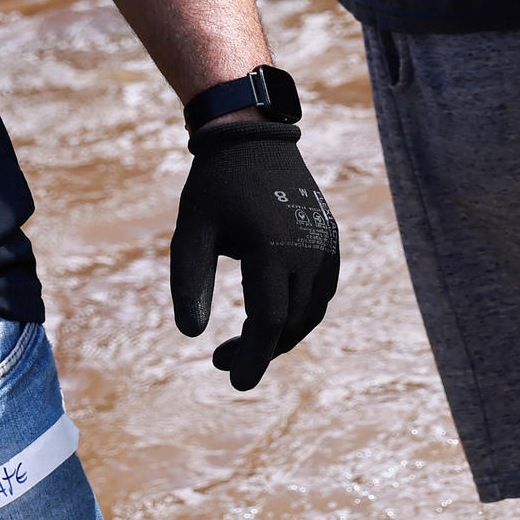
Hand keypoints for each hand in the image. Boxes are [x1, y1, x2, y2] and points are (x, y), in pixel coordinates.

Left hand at [170, 121, 340, 389]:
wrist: (254, 137)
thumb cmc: (214, 186)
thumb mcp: (190, 232)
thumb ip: (188, 282)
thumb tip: (191, 335)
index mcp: (272, 247)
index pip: (269, 321)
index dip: (252, 357)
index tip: (234, 383)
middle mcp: (308, 249)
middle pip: (292, 322)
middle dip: (260, 350)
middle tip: (220, 359)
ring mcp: (325, 243)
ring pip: (313, 310)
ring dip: (283, 335)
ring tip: (247, 342)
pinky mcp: (331, 238)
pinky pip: (323, 290)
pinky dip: (302, 312)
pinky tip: (273, 315)